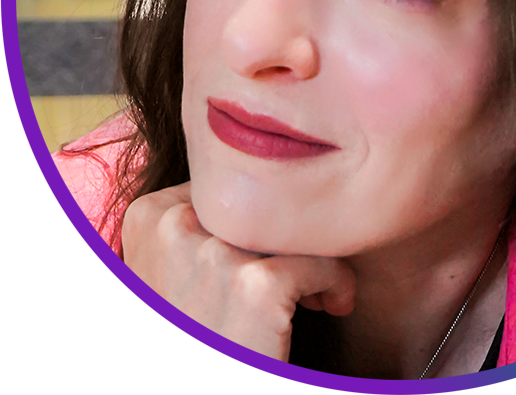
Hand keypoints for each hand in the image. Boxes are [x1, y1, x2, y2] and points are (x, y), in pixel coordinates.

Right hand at [121, 182, 355, 359]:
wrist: (203, 388)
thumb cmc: (192, 338)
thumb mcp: (167, 276)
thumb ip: (191, 226)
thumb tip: (244, 172)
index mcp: (147, 216)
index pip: (232, 183)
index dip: (256, 217)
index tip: (265, 258)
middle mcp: (173, 227)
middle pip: (265, 198)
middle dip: (287, 233)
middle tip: (299, 277)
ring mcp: (214, 254)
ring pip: (297, 223)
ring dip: (315, 255)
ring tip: (316, 292)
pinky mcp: (257, 286)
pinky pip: (324, 260)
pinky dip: (338, 282)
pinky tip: (334, 306)